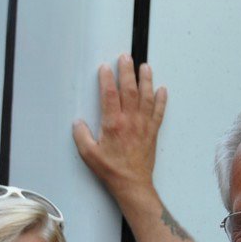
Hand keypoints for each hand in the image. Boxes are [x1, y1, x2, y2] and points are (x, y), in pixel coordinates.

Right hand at [72, 53, 166, 202]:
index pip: (110, 94)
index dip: (107, 78)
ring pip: (146, 96)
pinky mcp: (152, 132)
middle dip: (127, 71)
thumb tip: (78, 123)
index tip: (105, 68)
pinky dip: (161, 99)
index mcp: (114, 124)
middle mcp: (130, 121)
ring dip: (146, 80)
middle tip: (125, 57)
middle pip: (129, 89)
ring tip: (145, 67)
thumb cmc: (112, 170)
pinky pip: (159, 112)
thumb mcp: (88, 154)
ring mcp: (144, 125)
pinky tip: (162, 89)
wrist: (132, 184)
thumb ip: (81, 135)